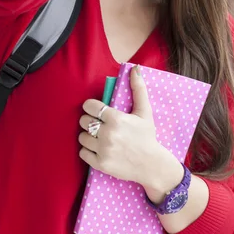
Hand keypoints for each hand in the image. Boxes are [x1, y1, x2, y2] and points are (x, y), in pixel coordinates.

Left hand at [79, 66, 183, 200]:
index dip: (90, 107)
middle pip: (84, 121)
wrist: (152, 165)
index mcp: (116, 118)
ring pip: (82, 137)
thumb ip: (138, 89)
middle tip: (98, 124)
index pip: (90, 106)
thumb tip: (135, 68)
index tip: (95, 110)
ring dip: (88, 136)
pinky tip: (97, 149)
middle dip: (90, 121)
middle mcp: (108, 134)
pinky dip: (87, 151)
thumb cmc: (147, 136)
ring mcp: (103, 150)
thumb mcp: (145, 112)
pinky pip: (82, 153)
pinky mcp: (100, 164)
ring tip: (98, 137)